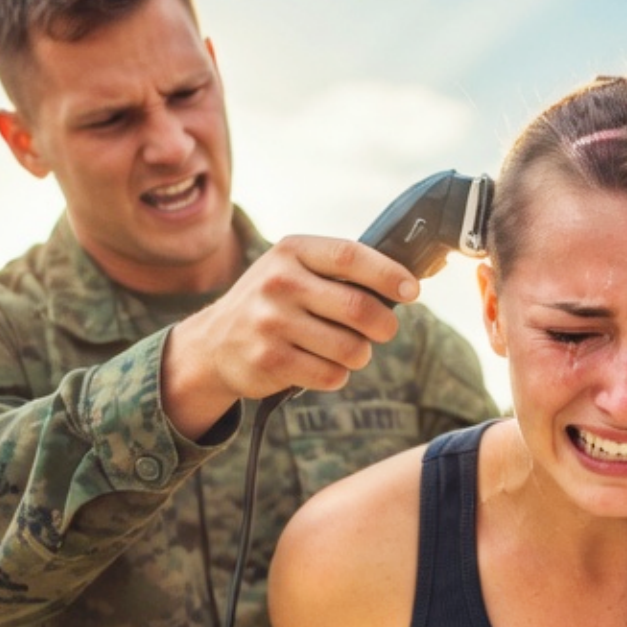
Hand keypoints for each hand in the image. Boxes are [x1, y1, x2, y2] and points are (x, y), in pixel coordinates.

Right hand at [162, 235, 419, 438]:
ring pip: (351, 349)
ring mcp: (271, 322)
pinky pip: (331, 375)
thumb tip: (412, 280)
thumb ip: (344, 272)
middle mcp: (279, 282)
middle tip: (383, 330)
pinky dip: (336, 375)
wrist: (214, 343)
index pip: (351, 256)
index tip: (412, 291)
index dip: (389, 275)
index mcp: (292, 251)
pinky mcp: (269, 359)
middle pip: (359, 308)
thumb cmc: (276, 304)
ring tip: (345, 350)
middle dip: (384, 326)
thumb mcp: (297, 271)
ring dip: (359, 355)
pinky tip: (319, 365)